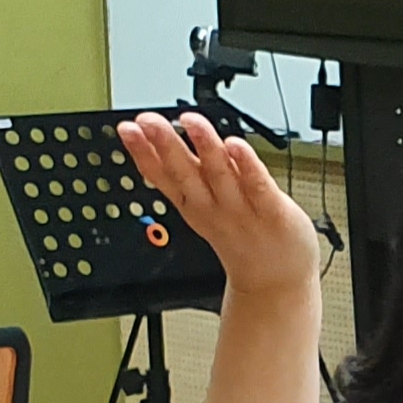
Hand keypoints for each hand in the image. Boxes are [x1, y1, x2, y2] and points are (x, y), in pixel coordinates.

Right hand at [119, 112, 324, 300]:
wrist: (275, 281)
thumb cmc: (241, 238)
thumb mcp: (200, 208)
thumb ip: (184, 173)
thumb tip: (160, 139)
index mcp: (192, 203)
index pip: (162, 176)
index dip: (143, 153)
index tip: (127, 129)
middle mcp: (212, 206)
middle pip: (185, 173)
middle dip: (166, 145)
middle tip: (148, 121)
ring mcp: (241, 210)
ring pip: (220, 174)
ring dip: (205, 146)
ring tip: (191, 121)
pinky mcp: (272, 211)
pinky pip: (258, 186)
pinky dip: (247, 165)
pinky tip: (236, 145)